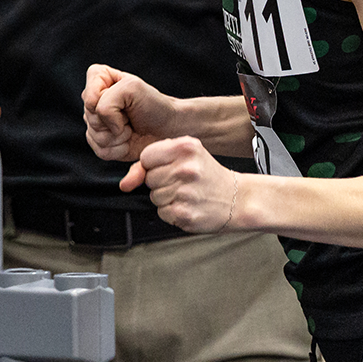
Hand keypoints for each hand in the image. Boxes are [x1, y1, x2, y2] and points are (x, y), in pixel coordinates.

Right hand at [84, 63, 179, 161]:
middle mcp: (93, 100)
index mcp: (99, 78)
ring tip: (130, 128)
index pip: (88, 97)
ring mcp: (95, 123)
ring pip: (94, 136)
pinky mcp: (100, 144)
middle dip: (114, 121)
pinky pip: (101, 151)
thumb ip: (107, 101)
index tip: (126, 100)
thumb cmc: (153, 105)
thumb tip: (104, 126)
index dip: (107, 103)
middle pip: (90, 118)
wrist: (167, 128)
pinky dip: (119, 149)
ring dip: (118, 136)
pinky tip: (128, 141)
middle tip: (130, 116)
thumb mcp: (132, 89)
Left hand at [121, 137, 241, 233]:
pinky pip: (162, 213)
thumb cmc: (209, 176)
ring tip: (188, 194)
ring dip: (167, 198)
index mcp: (185, 147)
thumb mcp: (186, 155)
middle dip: (161, 182)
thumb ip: (152, 161)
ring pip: (154, 197)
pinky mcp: (184, 214)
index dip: (154, 165)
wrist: (238, 199)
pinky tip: (188, 206)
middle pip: (149, 179)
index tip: (169, 168)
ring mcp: (184, 193)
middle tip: (183, 183)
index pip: (146, 157)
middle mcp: (185, 169)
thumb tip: (125, 183)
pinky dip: (172, 212)